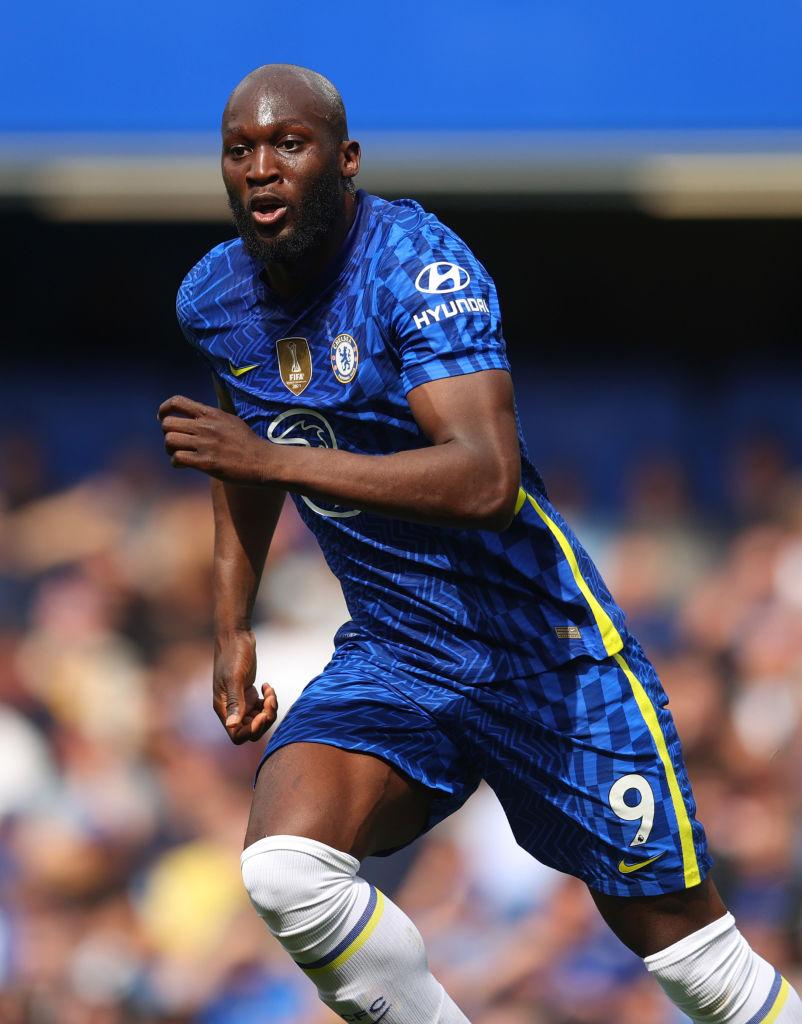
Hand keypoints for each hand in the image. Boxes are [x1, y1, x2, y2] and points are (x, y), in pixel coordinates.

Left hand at [158, 395, 271, 483]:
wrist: (263, 461)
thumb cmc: (247, 442)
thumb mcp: (231, 420)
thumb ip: (212, 415)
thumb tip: (196, 412)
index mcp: (211, 414)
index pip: (177, 402)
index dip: (164, 409)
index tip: (163, 418)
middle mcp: (206, 426)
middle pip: (168, 423)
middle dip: (166, 433)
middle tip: (175, 441)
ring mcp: (205, 444)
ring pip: (169, 441)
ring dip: (170, 449)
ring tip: (179, 454)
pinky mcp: (206, 463)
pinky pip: (177, 458)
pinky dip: (175, 462)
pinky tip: (183, 465)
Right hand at [213, 629, 277, 743]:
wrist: (236, 636)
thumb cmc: (233, 654)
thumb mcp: (235, 677)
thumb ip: (235, 701)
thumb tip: (232, 726)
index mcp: (223, 708)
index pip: (237, 735)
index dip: (253, 730)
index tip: (262, 714)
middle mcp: (230, 708)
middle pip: (251, 730)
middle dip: (265, 719)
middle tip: (270, 701)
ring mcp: (240, 701)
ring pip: (258, 719)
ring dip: (269, 709)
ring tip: (270, 692)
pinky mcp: (248, 694)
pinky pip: (261, 708)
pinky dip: (268, 701)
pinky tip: (267, 686)